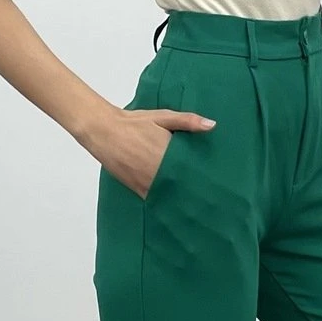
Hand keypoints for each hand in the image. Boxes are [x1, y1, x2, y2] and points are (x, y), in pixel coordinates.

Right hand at [98, 104, 214, 198]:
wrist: (103, 131)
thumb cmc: (134, 123)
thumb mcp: (162, 117)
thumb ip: (188, 121)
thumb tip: (211, 125)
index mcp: (168, 154)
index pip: (193, 172)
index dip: (206, 179)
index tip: (218, 183)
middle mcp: (158, 172)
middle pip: (184, 187)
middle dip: (196, 190)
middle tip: (213, 197)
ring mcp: (147, 183)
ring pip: (171, 196)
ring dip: (182, 198)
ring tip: (198, 203)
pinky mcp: (137, 188)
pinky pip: (156, 198)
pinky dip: (165, 200)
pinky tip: (175, 203)